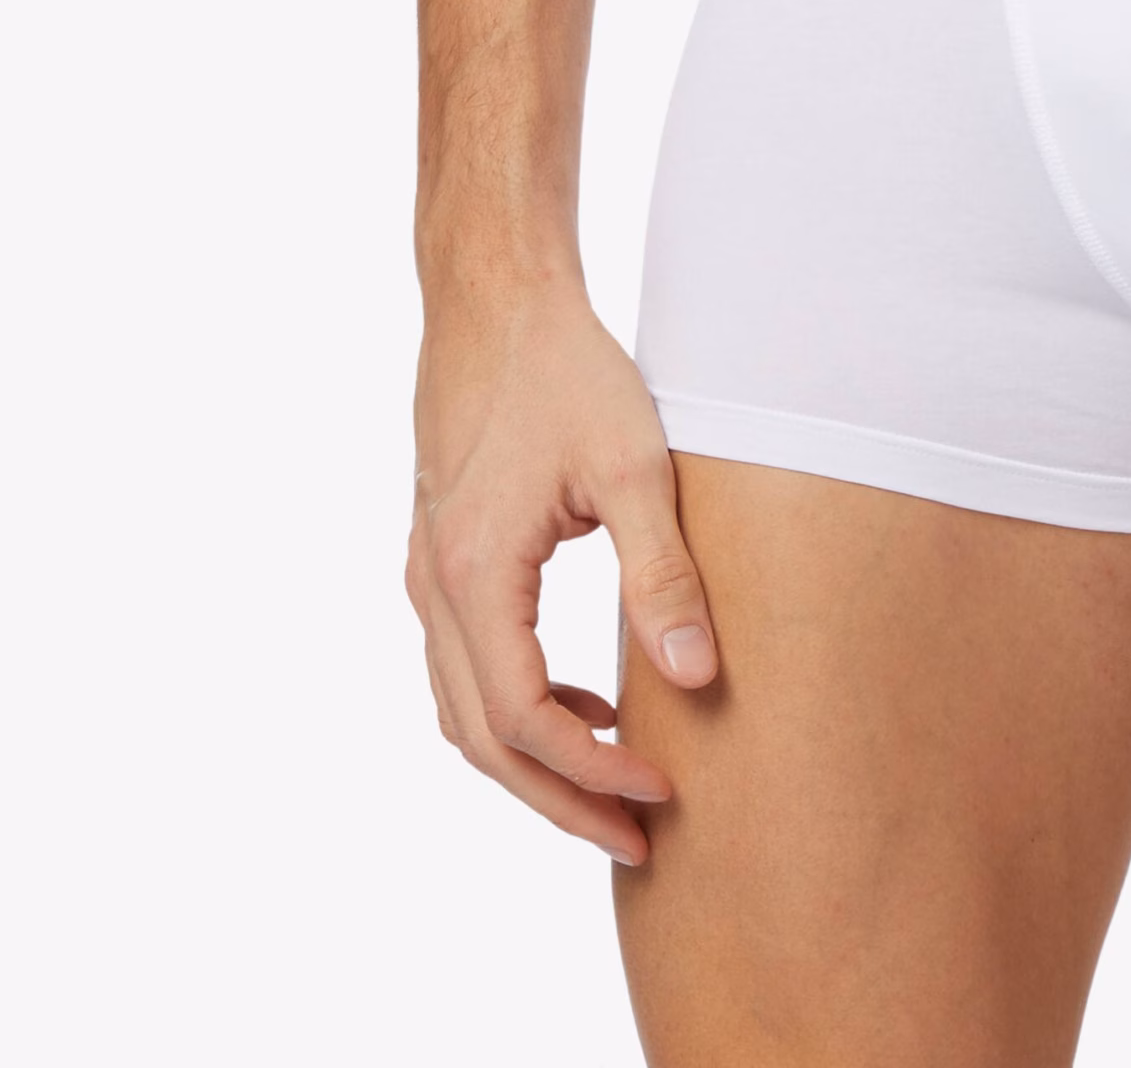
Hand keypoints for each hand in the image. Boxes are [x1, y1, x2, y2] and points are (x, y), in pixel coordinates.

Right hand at [407, 279, 719, 862]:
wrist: (495, 297)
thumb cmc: (567, 369)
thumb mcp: (635, 465)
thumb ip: (664, 574)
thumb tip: (696, 678)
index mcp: (474, 573)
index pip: (520, 719)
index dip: (589, 771)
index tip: (663, 790)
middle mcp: (432, 586)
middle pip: (482, 738)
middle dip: (559, 799)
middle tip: (638, 840)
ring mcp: (426, 574)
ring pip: (463, 710)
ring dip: (535, 761)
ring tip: (618, 785)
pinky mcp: (440, 556)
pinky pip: (465, 666)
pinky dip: (518, 706)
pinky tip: (589, 700)